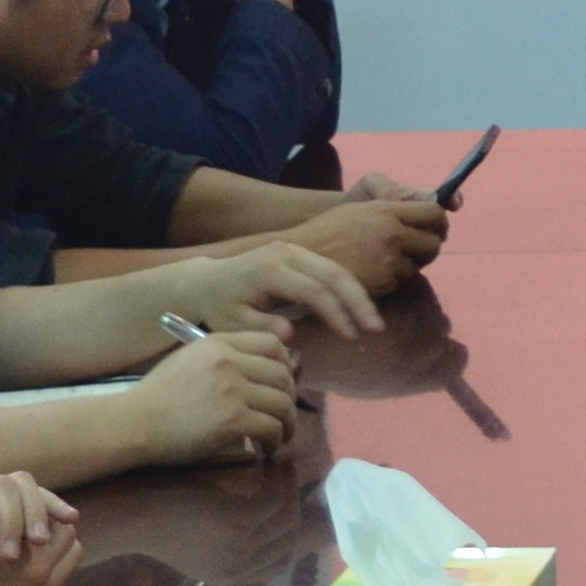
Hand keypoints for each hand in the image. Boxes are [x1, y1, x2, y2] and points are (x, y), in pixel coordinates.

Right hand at [125, 325, 299, 466]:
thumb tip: (261, 370)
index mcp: (220, 344)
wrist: (135, 422)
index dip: (287, 364)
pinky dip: (275, 440)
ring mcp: (233, 390)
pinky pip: (271, 427)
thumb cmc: (158, 395)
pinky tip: (267, 448)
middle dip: (290, 398)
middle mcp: (230, 362)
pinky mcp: (233, 420)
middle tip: (284, 415)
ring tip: (281, 435)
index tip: (284, 383)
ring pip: (283, 403)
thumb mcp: (190, 359)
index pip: (273, 344)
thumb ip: (224, 358)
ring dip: (288, 423)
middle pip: (283, 375)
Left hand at [180, 238, 380, 342]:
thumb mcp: (233, 323)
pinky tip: (360, 310)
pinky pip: (331, 268)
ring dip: (359, 295)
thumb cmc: (220, 308)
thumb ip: (261, 328)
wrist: (209, 282)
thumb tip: (290, 333)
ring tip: (374, 322)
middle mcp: (287, 252)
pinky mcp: (301, 252)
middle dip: (358, 301)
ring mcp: (296, 249)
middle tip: (377, 328)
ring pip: (338, 268)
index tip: (351, 337)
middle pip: (334, 273)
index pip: (314, 290)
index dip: (336, 314)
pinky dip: (349, 288)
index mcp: (270, 269)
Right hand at [289, 193, 447, 294]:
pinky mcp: (381, 284)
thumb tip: (422, 217)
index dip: (439, 222)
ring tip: (381, 260)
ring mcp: (387, 261)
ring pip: (416, 267)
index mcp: (387, 211)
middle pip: (433, 244)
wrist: (301, 256)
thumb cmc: (329, 229)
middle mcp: (392, 235)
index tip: (436, 229)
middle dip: (428, 248)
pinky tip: (370, 273)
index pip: (433, 213)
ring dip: (406, 266)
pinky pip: (398, 282)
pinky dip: (390, 280)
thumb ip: (392, 210)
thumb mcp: (360, 208)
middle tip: (416, 250)